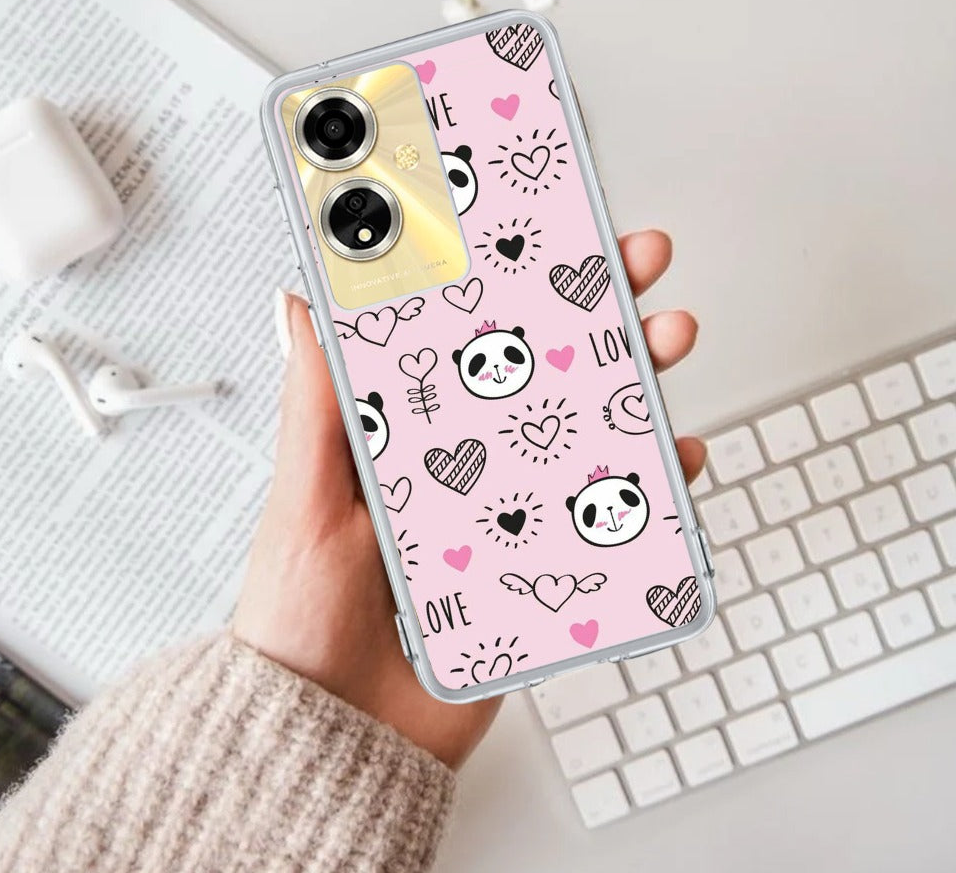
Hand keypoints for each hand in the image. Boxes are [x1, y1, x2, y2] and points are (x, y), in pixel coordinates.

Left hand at [233, 229, 703, 768]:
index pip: (464, 339)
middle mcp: (462, 466)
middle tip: (631, 261)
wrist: (336, 742)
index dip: (505, 280)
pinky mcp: (540, 573)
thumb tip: (298, 304)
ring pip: (584, 433)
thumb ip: (315, 405)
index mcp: (405, 436)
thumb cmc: (300, 621)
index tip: (541, 227)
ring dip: (634, 380)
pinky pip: (606, 518)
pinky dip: (647, 486)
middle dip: (591, 309)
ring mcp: (508, 516)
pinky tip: (672, 459)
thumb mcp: (304, 501)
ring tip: (665, 338)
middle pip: (538, 373)